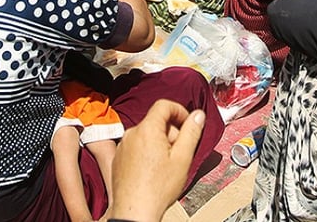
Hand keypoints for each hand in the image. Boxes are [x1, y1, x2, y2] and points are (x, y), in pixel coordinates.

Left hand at [108, 100, 205, 221]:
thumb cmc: (157, 189)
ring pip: (147, 134)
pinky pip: (136, 146)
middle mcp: (131, 134)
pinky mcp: (119, 158)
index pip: (164, 105)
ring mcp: (123, 146)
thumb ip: (191, 132)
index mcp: (147, 129)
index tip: (187, 123)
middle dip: (171, 132)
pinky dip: (147, 152)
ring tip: (167, 165)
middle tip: (180, 151)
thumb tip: (197, 115)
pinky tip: (153, 171)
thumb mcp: (183, 158)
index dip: (179, 111)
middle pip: (156, 121)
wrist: (134, 211)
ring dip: (160, 143)